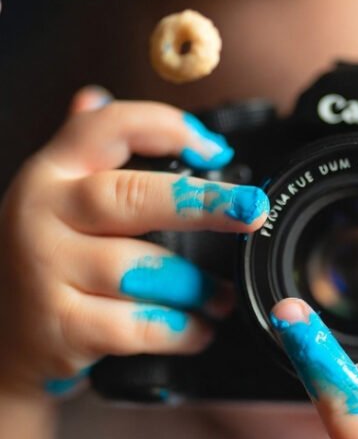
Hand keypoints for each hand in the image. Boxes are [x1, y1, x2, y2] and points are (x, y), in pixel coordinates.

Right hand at [0, 87, 268, 395]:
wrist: (2, 342)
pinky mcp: (61, 327)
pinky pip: (138, 326)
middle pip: (132, 197)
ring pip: (143, 270)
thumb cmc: (44, 264)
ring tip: (222, 297)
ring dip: (197, 287)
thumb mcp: (52, 203)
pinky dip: (180, 330)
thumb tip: (95, 95)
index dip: (167, 127)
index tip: (216, 150)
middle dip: (201, 204)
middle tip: (251, 211)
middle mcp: (42, 215)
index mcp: (50, 174)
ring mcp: (47, 271)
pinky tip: (198, 331)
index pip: (106, 127)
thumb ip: (79, 153)